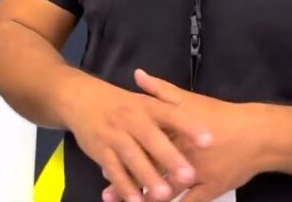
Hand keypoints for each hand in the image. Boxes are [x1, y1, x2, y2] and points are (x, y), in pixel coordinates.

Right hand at [60, 75, 213, 201]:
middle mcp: (132, 119)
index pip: (172, 115)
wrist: (81, 99)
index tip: (209, 141)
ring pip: (132, 158)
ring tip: (164, 195)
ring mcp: (114, 135)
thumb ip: (171, 112)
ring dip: (147, 177)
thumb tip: (201, 124)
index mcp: (148, 106)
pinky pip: (113, 170)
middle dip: (170, 158)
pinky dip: (123, 186)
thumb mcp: (145, 101)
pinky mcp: (100, 150)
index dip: (189, 127)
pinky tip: (135, 201)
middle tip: (189, 176)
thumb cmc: (122, 104)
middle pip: (152, 139)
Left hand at [103, 69, 268, 201]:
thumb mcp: (189, 100)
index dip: (124, 158)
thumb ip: (161, 90)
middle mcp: (183, 154)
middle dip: (129, 183)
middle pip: (151, 171)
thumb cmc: (220, 116)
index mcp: (174, 132)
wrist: (257, 135)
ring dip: (147, 199)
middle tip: (108, 193)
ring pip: (168, 191)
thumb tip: (137, 74)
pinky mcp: (211, 189)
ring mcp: (197, 174)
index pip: (143, 147)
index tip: (105, 166)